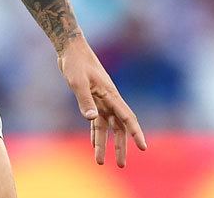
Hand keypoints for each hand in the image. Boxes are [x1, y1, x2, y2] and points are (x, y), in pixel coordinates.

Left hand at [58, 38, 146, 166]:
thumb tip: (92, 120)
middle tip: (121, 165)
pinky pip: (96, 120)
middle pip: (119, 127)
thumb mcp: (78, 81)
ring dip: (104, 144)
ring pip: (107, 126)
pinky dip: (95, 133)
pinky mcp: (92, 99)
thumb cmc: (75, 62)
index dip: (136, 133)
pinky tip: (93, 144)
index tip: (143, 147)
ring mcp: (101, 99)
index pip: (127, 117)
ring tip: (101, 162)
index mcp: (110, 95)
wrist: (70, 48)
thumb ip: (85, 100)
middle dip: (121, 146)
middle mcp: (109, 99)